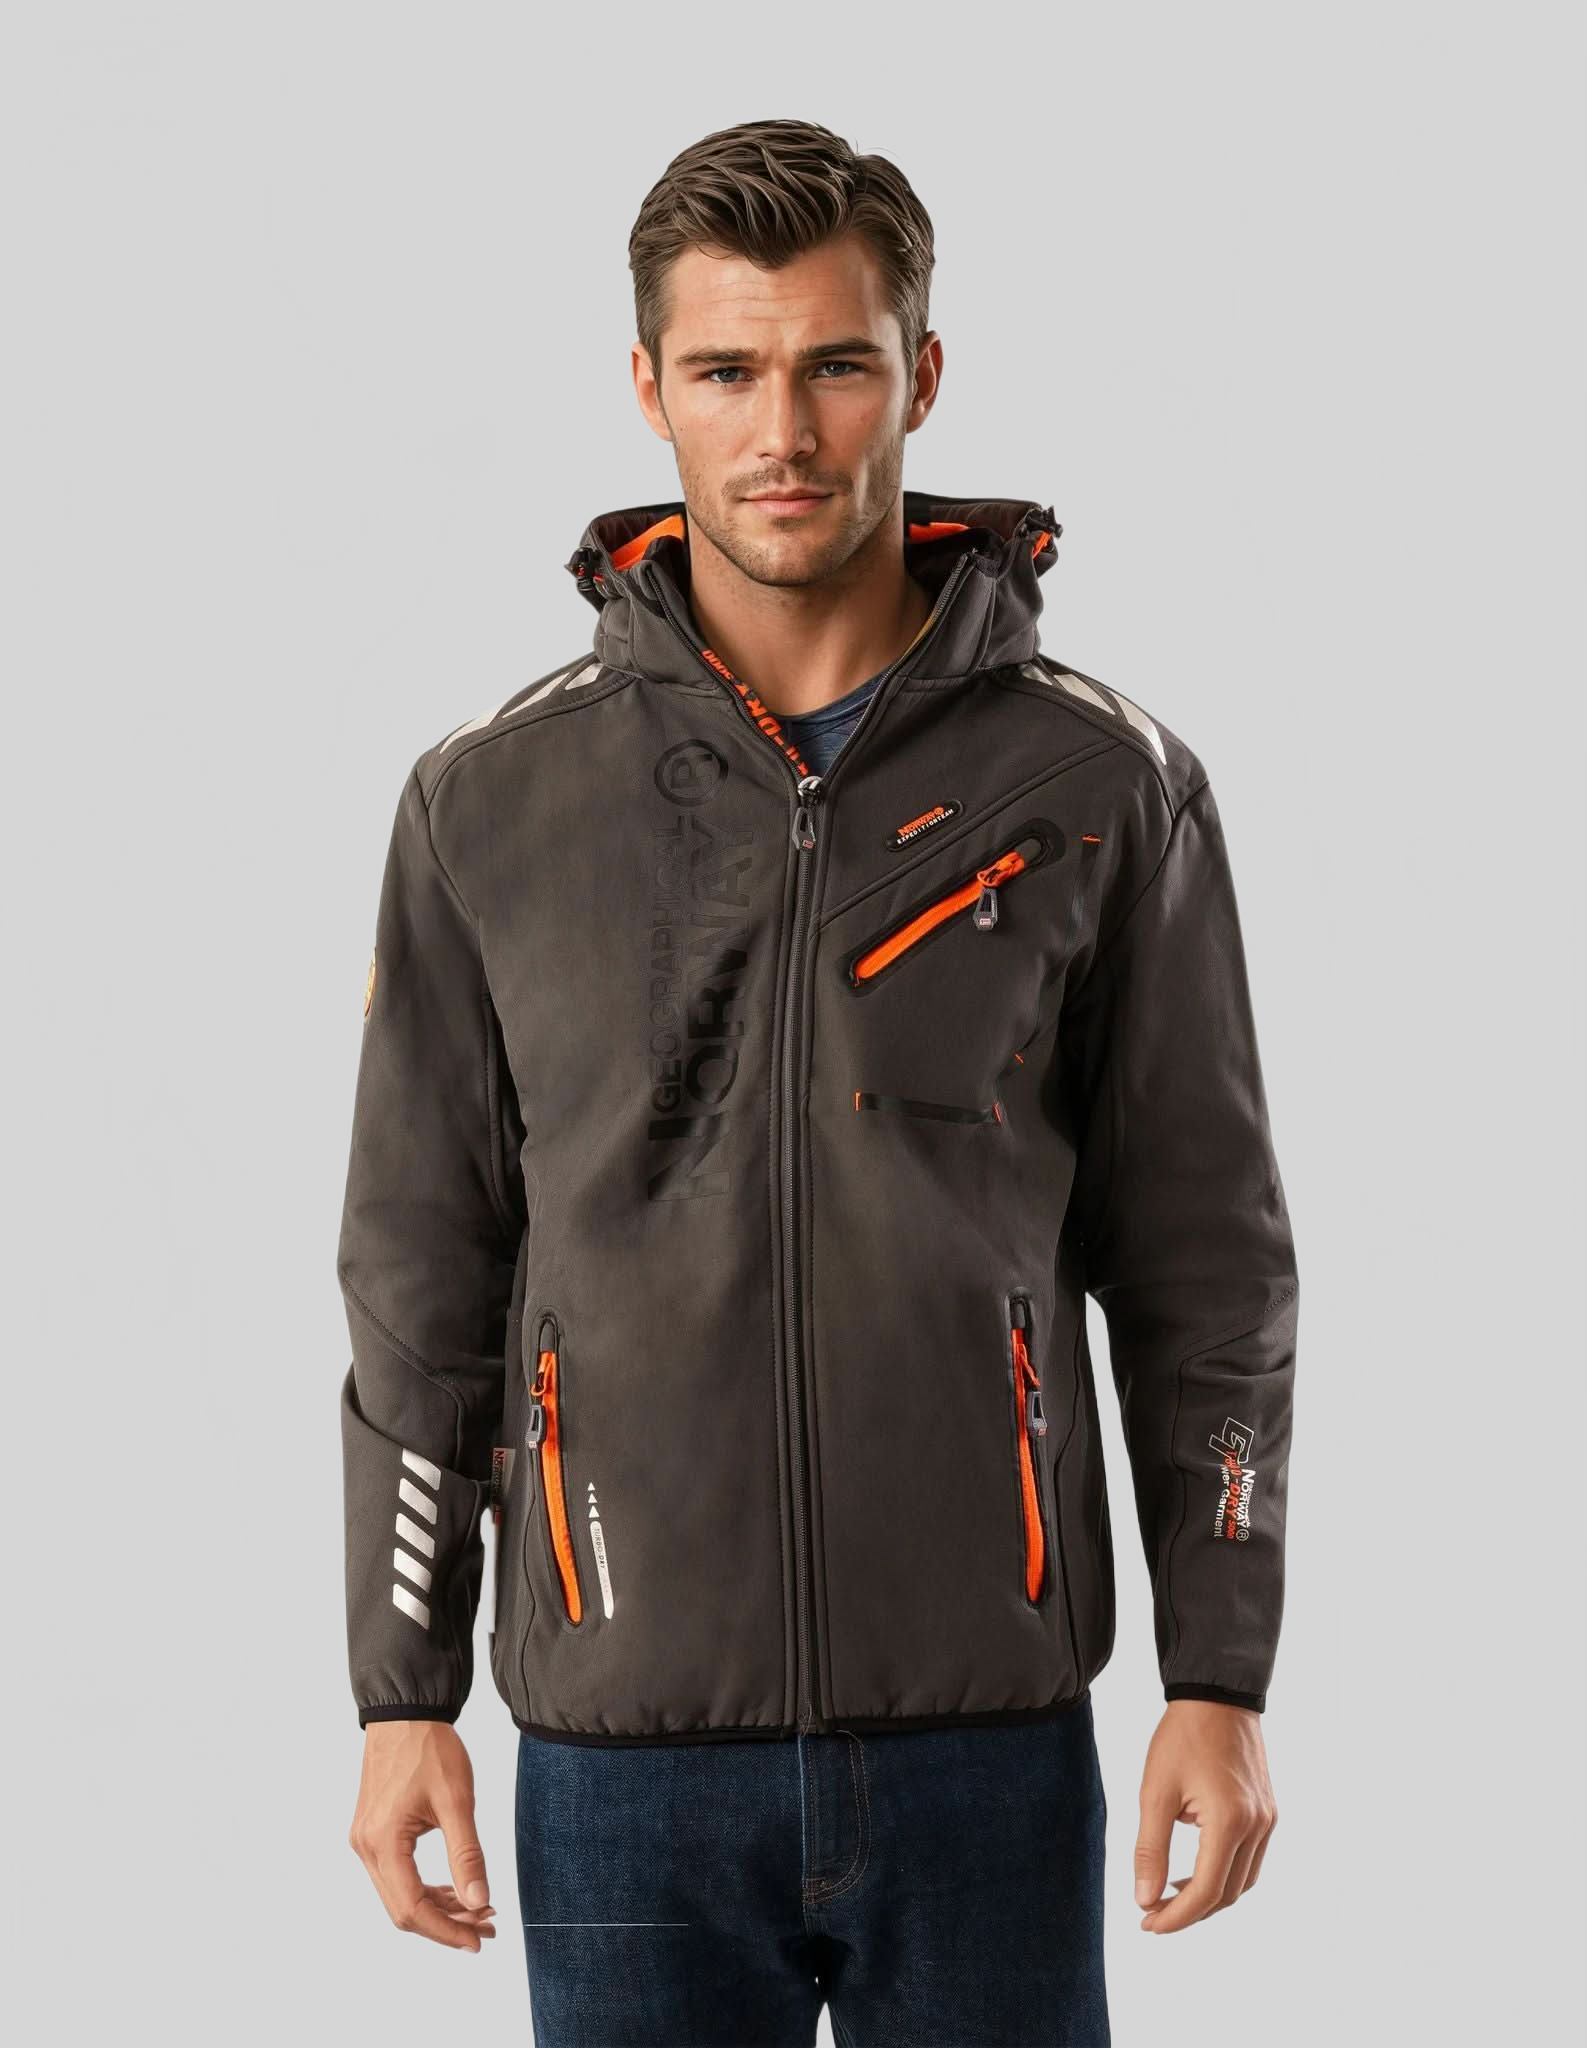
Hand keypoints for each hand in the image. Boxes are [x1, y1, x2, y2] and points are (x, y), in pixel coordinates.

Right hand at [349, 1719, 497, 1950]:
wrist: (405, 1712)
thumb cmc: (429, 1748)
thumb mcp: (457, 1800)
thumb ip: (467, 1854)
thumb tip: (479, 1901)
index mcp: (383, 1842)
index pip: (412, 1908)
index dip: (447, 1931)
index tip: (480, 1940)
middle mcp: (366, 1848)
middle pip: (403, 1909)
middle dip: (447, 1923)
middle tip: (487, 1927)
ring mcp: (365, 1841)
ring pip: (399, 1895)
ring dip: (438, 1907)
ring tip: (479, 1910)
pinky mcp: (373, 1832)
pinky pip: (396, 1875)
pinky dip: (425, 1888)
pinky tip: (453, 1889)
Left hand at [1133, 1699, 1276, 1932]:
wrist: (1216, 1695)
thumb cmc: (1182, 1737)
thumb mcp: (1155, 1791)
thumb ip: (1150, 1848)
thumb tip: (1144, 1899)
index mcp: (1230, 1822)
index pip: (1206, 1892)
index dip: (1176, 1916)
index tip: (1147, 1924)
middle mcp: (1257, 1827)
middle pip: (1227, 1894)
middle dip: (1189, 1910)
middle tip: (1151, 1912)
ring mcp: (1267, 1820)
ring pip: (1242, 1882)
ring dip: (1208, 1896)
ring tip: (1168, 1893)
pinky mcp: (1268, 1812)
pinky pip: (1250, 1860)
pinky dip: (1223, 1872)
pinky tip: (1193, 1867)